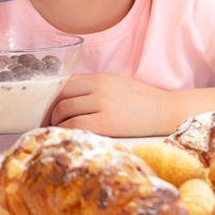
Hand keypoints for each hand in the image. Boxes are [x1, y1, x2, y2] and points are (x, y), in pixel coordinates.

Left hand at [49, 73, 178, 136]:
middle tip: (48, 122)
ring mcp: (103, 104)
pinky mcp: (107, 122)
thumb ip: (95, 89)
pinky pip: (75, 125)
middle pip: (61, 95)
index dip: (51, 95)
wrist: (166, 111)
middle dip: (50, 110)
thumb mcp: (118, 86)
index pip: (65, 81)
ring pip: (64, 110)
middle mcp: (99, 88)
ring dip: (57, 122)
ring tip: (59, 131)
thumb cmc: (143, 102)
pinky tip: (69, 136)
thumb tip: (69, 99)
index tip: (48, 108)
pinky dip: (66, 130)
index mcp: (101, 78)